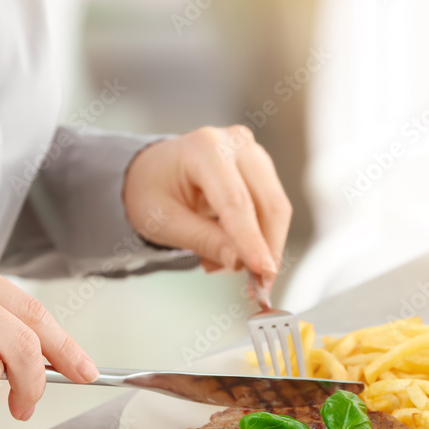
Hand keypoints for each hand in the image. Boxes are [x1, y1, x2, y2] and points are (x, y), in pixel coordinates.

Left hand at [122, 125, 292, 287]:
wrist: (151, 172)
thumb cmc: (152, 191)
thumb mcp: (165, 222)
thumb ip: (203, 240)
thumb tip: (239, 262)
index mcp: (204, 149)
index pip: (236, 202)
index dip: (252, 240)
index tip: (263, 272)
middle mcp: (234, 143)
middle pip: (268, 203)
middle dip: (267, 248)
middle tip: (260, 286)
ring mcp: (252, 153)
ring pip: (276, 208)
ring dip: (262, 245)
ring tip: (227, 264)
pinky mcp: (262, 168)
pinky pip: (272, 208)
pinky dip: (260, 237)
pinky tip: (232, 250)